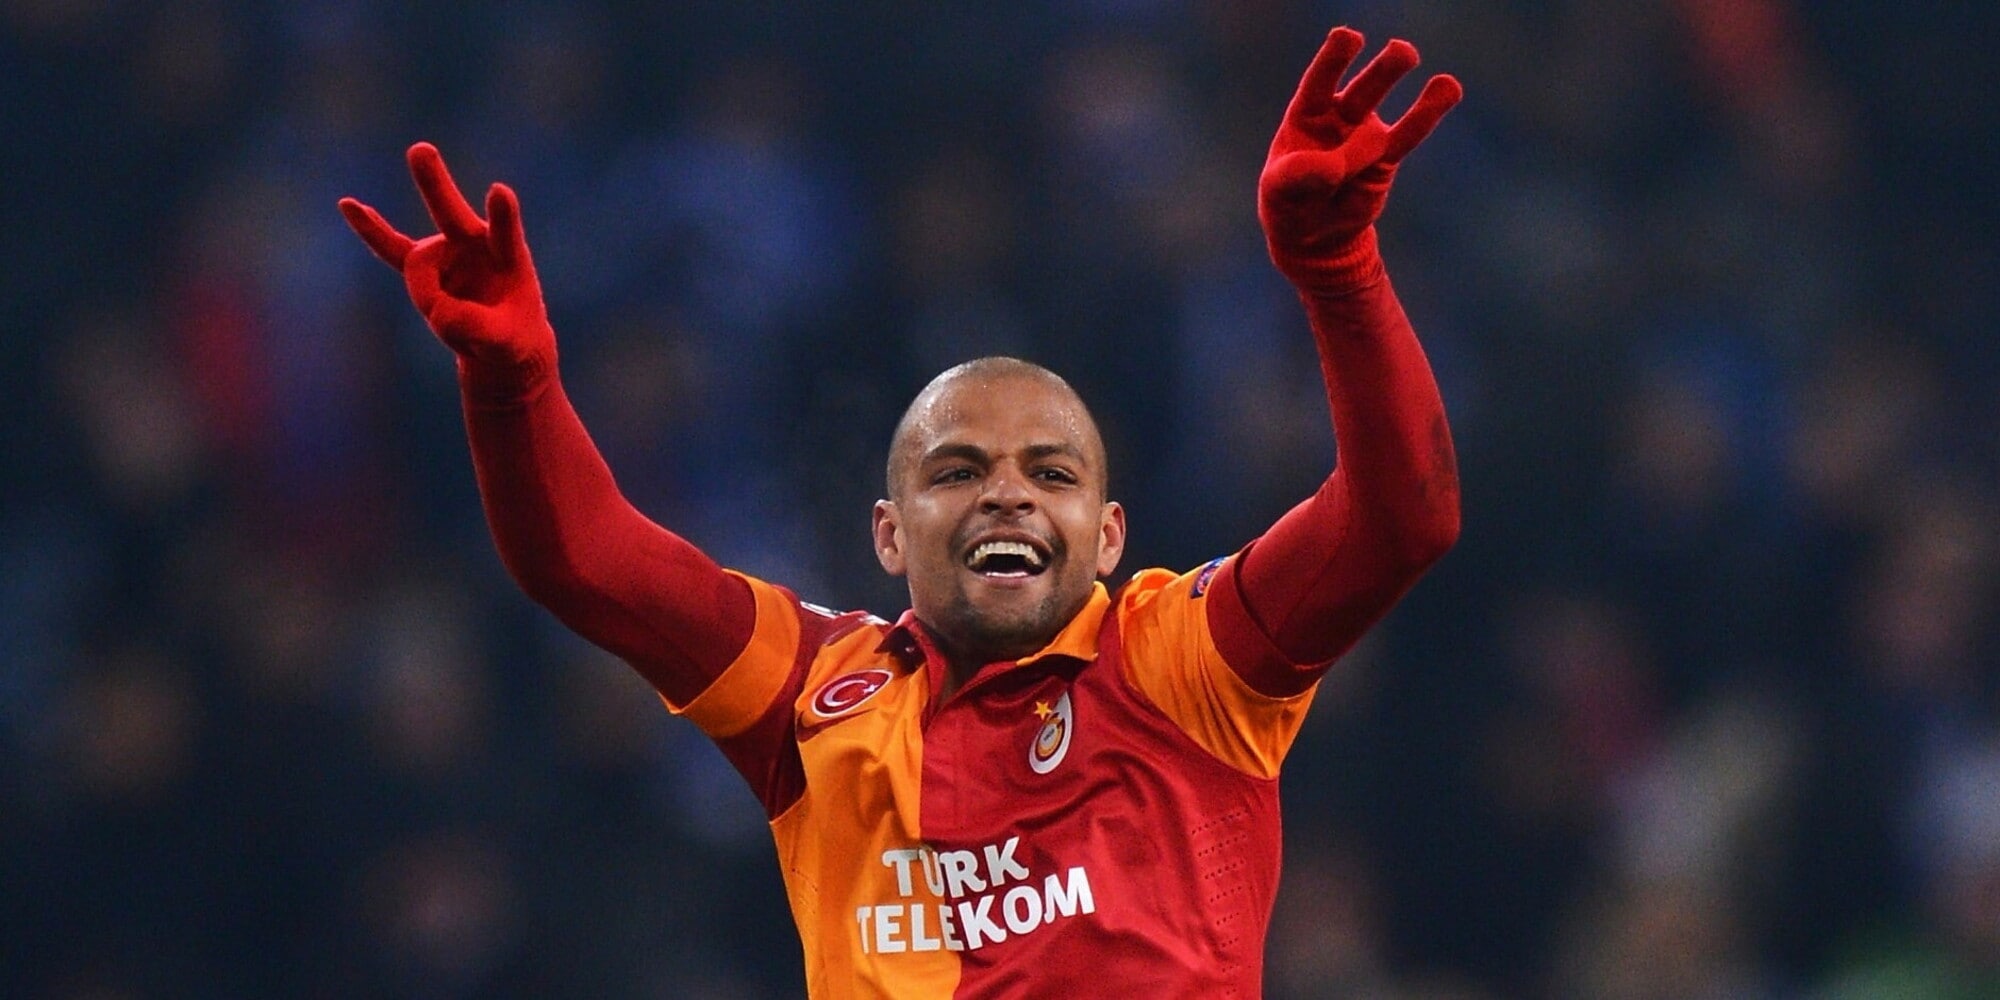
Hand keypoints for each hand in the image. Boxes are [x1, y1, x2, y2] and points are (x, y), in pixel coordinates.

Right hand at [339, 143, 554, 368]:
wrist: (500, 338)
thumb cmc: (512, 336)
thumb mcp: (504, 342)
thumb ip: (474, 326)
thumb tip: (436, 309)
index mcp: (510, 258)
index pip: (506, 234)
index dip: (502, 215)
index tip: (500, 191)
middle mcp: (476, 246)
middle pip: (452, 213)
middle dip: (435, 185)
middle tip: (420, 149)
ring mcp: (447, 252)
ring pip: (418, 268)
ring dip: (427, 298)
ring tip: (452, 320)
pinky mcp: (424, 266)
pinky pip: (392, 247)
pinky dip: (370, 229)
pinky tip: (348, 205)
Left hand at [1259, 27, 1460, 291]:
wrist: (1313, 237)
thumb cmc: (1289, 206)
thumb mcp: (1282, 191)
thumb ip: (1301, 175)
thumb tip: (1334, 168)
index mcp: (1306, 116)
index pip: (1319, 82)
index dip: (1333, 60)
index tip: (1348, 37)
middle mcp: (1338, 118)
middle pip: (1361, 89)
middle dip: (1382, 71)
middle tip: (1403, 51)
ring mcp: (1364, 135)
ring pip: (1386, 105)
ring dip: (1400, 83)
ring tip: (1417, 59)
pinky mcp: (1385, 158)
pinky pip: (1408, 134)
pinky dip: (1427, 113)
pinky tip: (1449, 89)